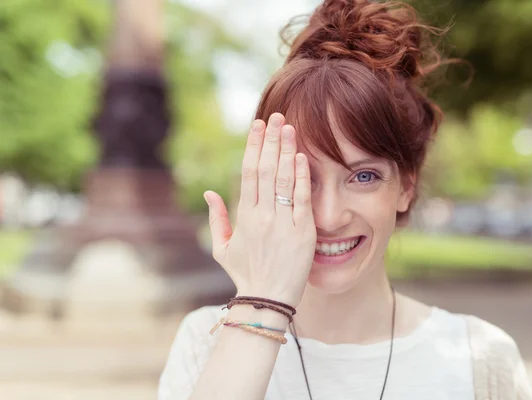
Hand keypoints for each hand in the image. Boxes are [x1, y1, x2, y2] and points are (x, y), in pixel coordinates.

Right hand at [204, 113, 315, 307]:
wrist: (269, 300)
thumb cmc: (246, 274)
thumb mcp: (223, 248)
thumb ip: (217, 219)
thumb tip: (209, 193)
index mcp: (244, 216)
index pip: (248, 173)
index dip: (253, 147)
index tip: (258, 125)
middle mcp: (263, 216)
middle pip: (266, 170)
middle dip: (271, 140)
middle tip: (276, 116)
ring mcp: (284, 223)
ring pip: (283, 179)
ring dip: (286, 150)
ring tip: (290, 127)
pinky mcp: (303, 232)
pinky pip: (302, 199)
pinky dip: (302, 177)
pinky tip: (301, 156)